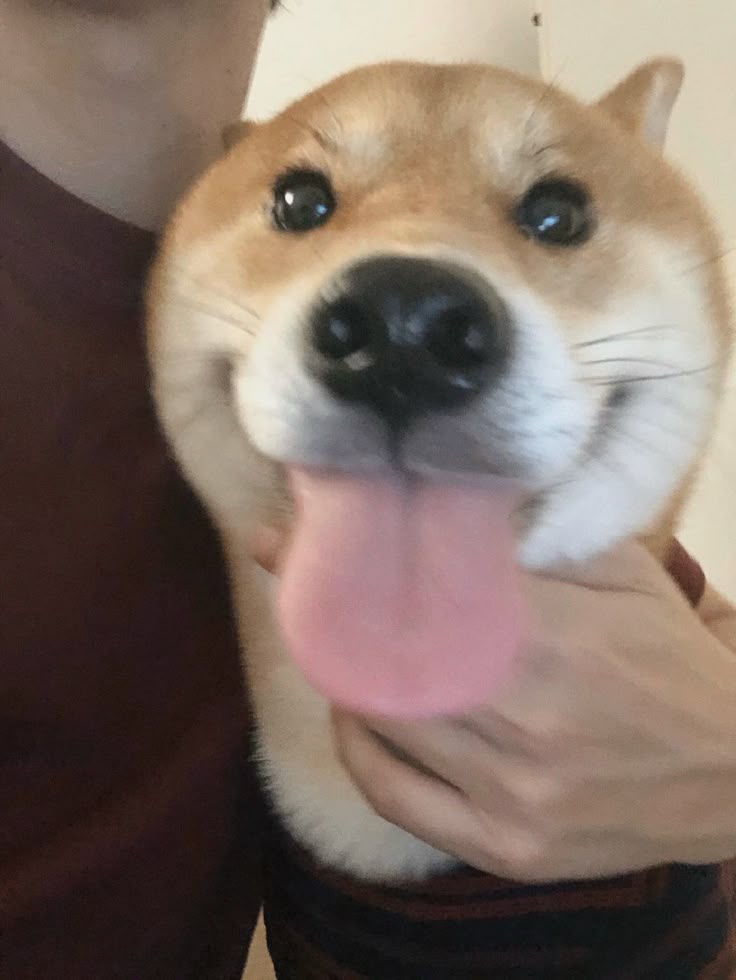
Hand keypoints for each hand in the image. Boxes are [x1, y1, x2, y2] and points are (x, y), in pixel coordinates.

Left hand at [331, 543, 735, 881]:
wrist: (735, 771)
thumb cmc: (671, 657)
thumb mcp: (623, 572)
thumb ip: (538, 534)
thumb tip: (445, 503)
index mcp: (557, 639)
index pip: (424, 592)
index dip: (361, 567)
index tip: (313, 544)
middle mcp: (528, 722)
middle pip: (387, 661)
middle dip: (342, 622)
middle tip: (326, 595)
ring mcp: (514, 797)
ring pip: (383, 725)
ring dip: (347, 678)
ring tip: (343, 647)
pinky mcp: (507, 850)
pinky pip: (396, 799)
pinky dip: (360, 754)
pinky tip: (355, 720)